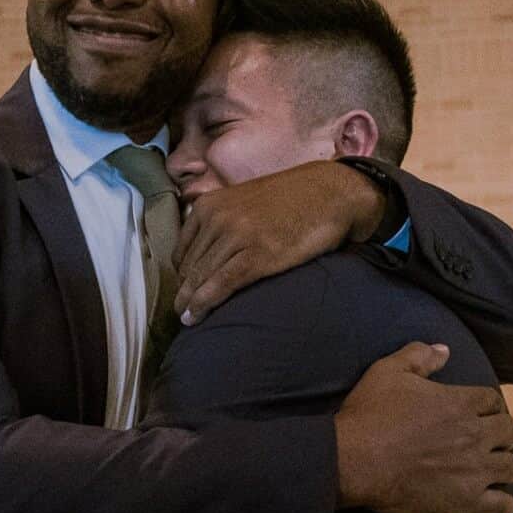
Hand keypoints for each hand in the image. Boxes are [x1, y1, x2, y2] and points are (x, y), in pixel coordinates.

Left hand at [173, 160, 385, 324]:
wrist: (331, 192)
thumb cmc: (293, 200)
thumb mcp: (246, 201)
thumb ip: (223, 220)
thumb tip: (210, 249)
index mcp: (210, 204)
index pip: (183, 250)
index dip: (181, 275)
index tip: (184, 290)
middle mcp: (217, 218)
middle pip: (189, 266)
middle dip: (183, 291)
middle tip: (181, 311)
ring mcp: (236, 236)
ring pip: (201, 277)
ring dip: (189, 302)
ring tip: (187, 319)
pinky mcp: (257, 255)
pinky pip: (220, 284)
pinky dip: (203, 304)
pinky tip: (195, 318)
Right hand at [332, 342, 512, 512]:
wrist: (354, 462)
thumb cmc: (369, 416)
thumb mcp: (388, 371)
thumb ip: (419, 355)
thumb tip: (444, 349)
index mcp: (460, 403)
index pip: (493, 401)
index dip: (488, 407)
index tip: (480, 415)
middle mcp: (474, 435)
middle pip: (509, 432)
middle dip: (502, 434)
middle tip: (487, 441)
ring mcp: (474, 471)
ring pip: (510, 468)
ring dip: (502, 466)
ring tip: (490, 470)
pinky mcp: (467, 504)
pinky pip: (503, 506)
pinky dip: (502, 505)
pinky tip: (492, 502)